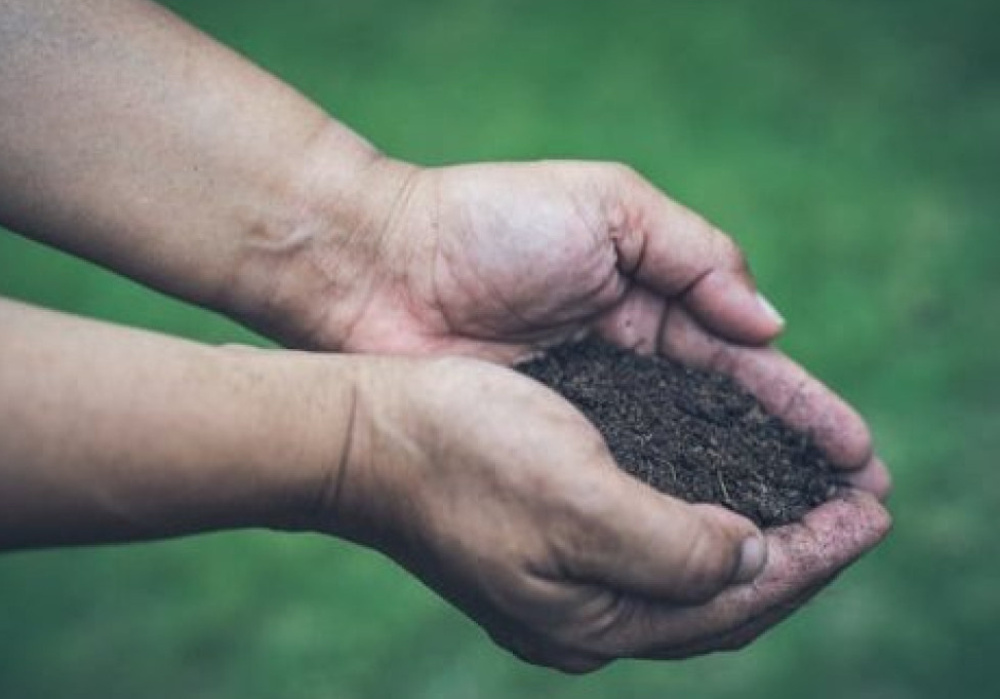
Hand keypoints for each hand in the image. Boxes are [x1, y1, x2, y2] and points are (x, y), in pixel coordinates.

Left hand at [259, 157, 889, 496]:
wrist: (380, 267)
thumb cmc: (490, 225)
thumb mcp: (610, 207)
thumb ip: (695, 255)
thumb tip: (768, 324)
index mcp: (649, 303)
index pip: (744, 365)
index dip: (801, 408)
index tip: (857, 450)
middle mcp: (627, 366)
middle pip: (726, 426)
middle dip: (791, 465)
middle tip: (858, 510)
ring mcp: (587, 414)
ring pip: (681, 466)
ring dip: (745, 501)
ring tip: (810, 542)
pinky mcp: (545, 449)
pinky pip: (619, 488)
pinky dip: (667, 514)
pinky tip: (715, 547)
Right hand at [312, 356, 889, 672]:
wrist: (363, 433)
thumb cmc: (461, 453)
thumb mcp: (576, 500)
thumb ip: (674, 546)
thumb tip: (754, 558)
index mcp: (594, 617)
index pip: (736, 601)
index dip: (814, 557)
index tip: (871, 509)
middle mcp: (586, 612)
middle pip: (722, 596)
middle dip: (801, 553)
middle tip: (862, 507)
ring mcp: (567, 578)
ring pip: (692, 569)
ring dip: (761, 534)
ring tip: (815, 498)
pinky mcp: (552, 539)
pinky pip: (657, 541)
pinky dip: (709, 516)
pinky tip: (730, 488)